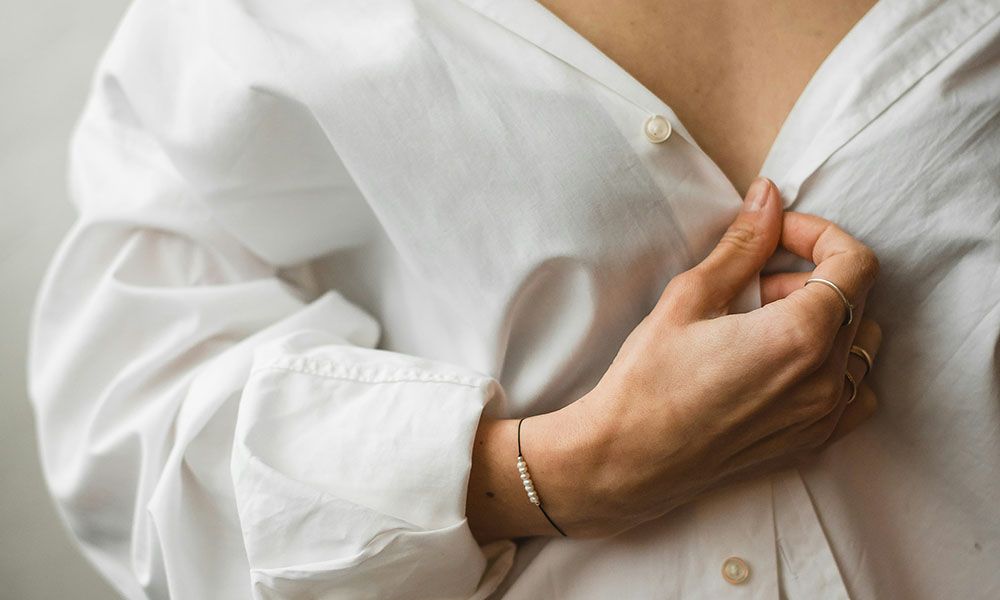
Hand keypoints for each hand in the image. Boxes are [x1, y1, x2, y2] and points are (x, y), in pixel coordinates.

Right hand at [540, 178, 881, 537]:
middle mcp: (825, 379)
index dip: (817, 234)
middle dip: (812, 274)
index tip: (777, 234)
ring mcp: (822, 415)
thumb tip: (769, 197)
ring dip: (823, 318)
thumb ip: (742, 245)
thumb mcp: (690, 297)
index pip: (854, 263)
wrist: (627, 458)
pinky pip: (854, 392)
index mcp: (801, 336)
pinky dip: (834, 365)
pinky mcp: (810, 440)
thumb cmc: (648, 380)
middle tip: (754, 280)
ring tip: (763, 322)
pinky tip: (784, 363)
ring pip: (858, 344)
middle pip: (857, 299)